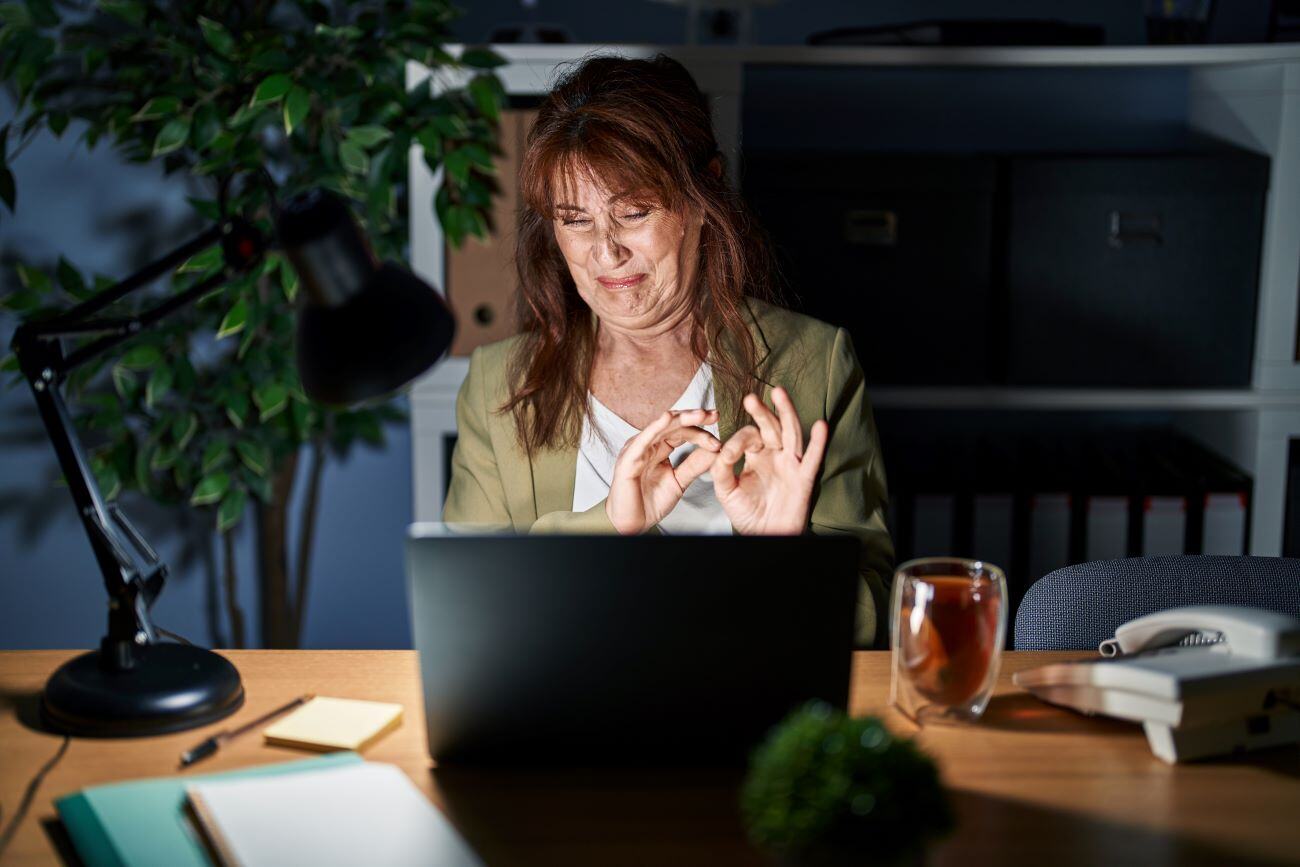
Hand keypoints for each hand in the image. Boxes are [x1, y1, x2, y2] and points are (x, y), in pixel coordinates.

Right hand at [606, 409, 720, 534]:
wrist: (633, 524)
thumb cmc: (650, 502)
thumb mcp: (679, 481)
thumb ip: (695, 465)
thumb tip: (717, 450)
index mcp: (659, 448)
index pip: (682, 433)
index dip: (701, 432)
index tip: (719, 440)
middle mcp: (648, 445)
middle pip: (674, 425)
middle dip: (695, 418)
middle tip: (714, 415)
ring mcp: (637, 449)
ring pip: (661, 427)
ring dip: (682, 419)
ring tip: (701, 415)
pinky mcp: (629, 458)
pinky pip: (643, 439)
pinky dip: (655, 427)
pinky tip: (668, 418)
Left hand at [711, 387, 827, 534]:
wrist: (762, 536)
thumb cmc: (747, 514)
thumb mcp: (726, 491)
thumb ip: (720, 470)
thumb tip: (721, 450)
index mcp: (755, 455)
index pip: (748, 436)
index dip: (737, 442)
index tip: (727, 456)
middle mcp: (774, 455)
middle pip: (770, 426)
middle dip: (762, 412)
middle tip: (751, 398)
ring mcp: (791, 464)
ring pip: (791, 433)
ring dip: (786, 413)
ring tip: (779, 394)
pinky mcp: (804, 478)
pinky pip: (812, 459)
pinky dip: (818, 443)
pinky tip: (820, 426)